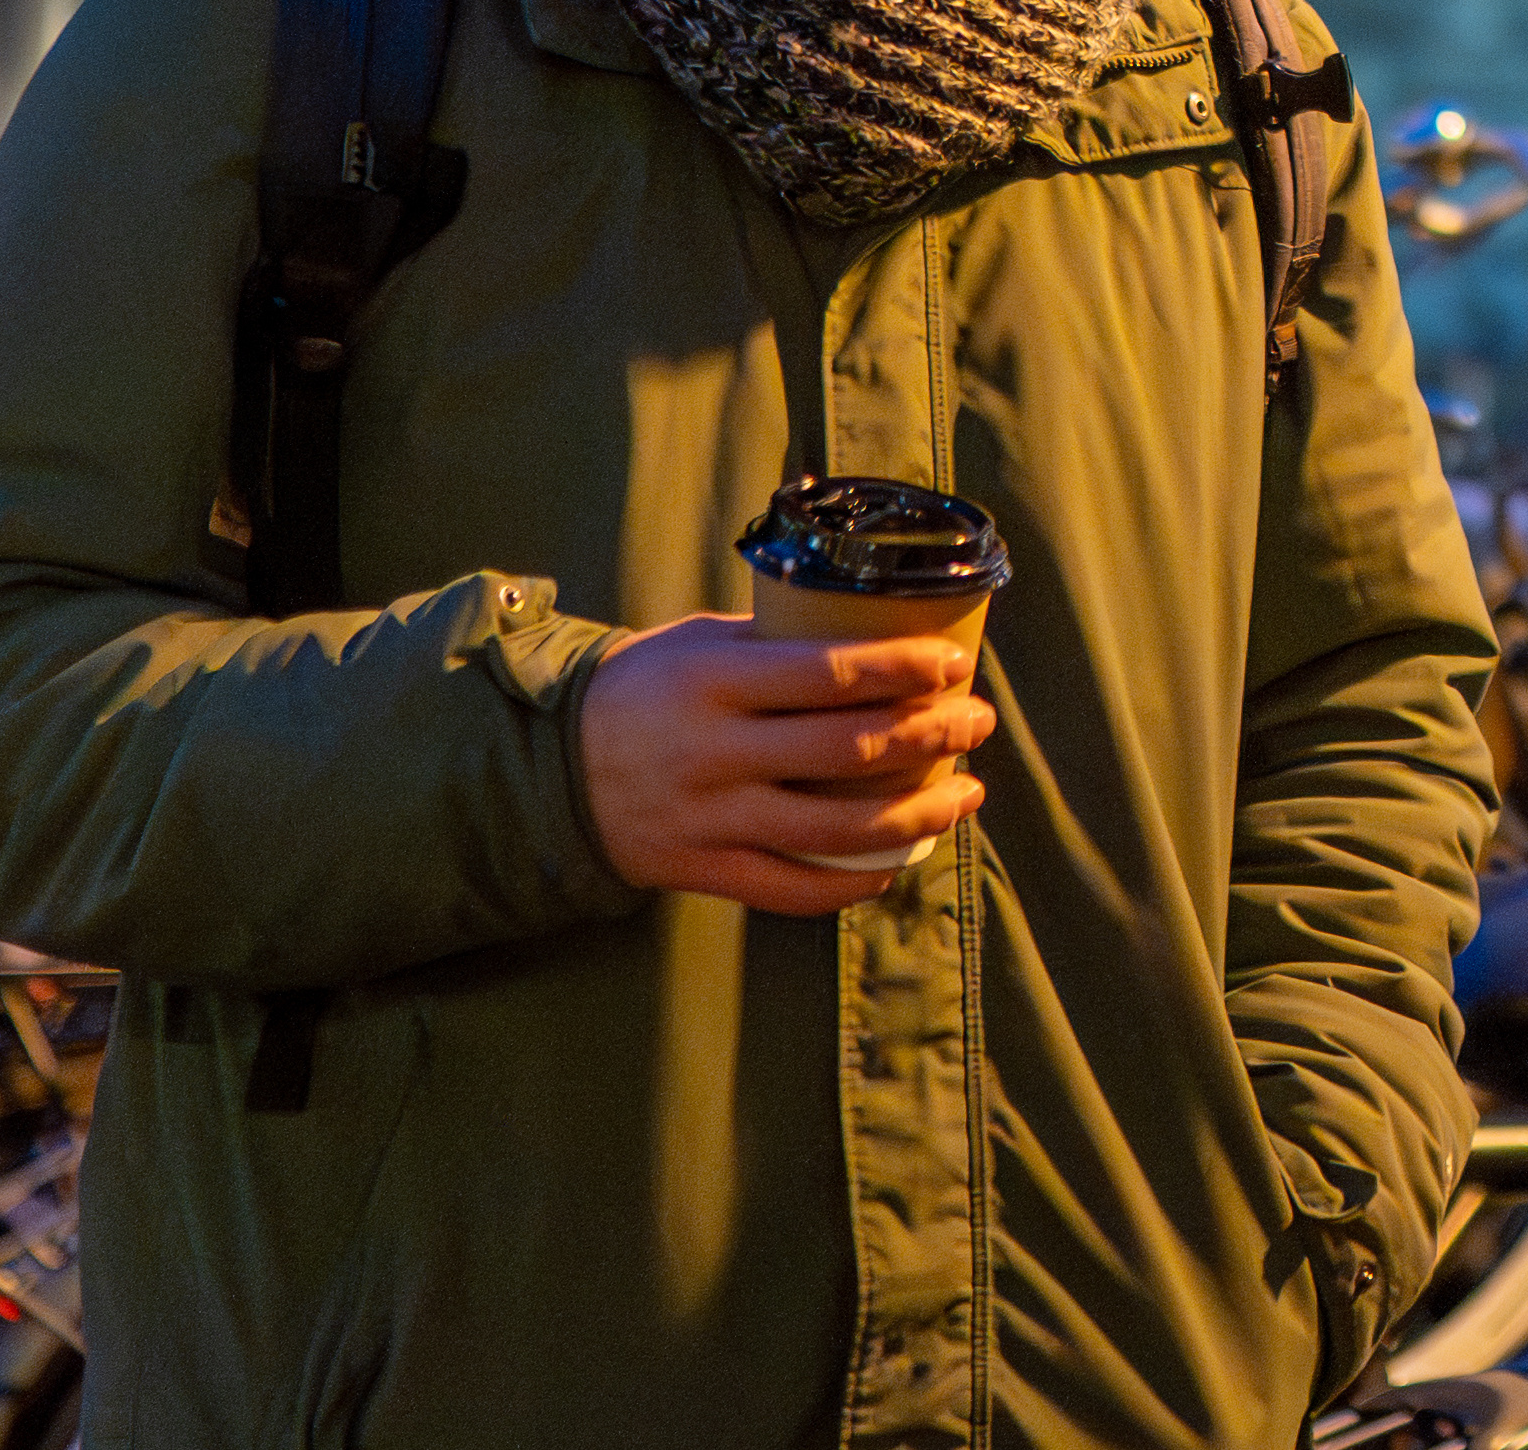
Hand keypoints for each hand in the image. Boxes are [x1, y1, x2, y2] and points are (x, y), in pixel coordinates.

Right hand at [580, 615, 995, 915]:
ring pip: (835, 827)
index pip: (829, 673)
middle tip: (977, 722)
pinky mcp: (701, 869)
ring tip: (966, 793)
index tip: (955, 663)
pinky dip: (853, 880)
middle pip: (848, 748)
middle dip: (931, 734)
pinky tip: (899, 862)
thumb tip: (877, 639)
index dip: (903, 668)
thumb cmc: (645, 690)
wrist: (550, 768)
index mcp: (713, 680)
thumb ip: (775, 646)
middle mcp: (713, 750)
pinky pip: (792, 887)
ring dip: (917, 813)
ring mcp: (708, 816)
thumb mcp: (697, 645)